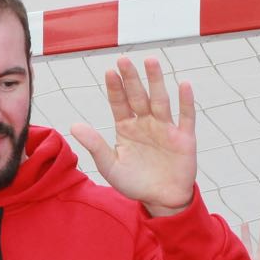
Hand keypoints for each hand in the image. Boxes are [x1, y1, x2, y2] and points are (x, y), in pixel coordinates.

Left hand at [70, 57, 195, 216]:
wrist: (161, 200)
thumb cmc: (134, 183)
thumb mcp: (110, 166)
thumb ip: (95, 145)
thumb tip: (73, 125)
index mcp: (126, 128)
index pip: (119, 103)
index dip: (115, 88)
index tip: (109, 71)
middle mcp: (146, 123)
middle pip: (138, 96)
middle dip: (131, 78)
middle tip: (124, 59)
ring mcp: (165, 128)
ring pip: (160, 100)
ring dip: (156, 81)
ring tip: (150, 61)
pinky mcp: (184, 138)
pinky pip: (186, 117)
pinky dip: (186, 101)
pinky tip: (183, 85)